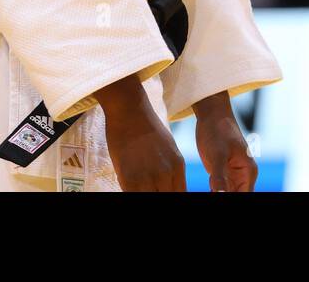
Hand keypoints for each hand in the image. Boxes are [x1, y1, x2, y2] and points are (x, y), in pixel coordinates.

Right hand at [95, 74, 186, 190]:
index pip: (180, 194)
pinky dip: (130, 192)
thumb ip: (170, 169)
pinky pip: (132, 196)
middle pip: (166, 198)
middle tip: (148, 188)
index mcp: (178, 166)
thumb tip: (169, 185)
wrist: (129, 110)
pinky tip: (128, 184)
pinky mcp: (129, 177)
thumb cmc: (146, 127)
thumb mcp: (168, 147)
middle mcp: (166, 173)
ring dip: (143, 193)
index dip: (170, 196)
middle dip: (157, 195)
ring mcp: (148, 177)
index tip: (161, 192)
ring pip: (150, 199)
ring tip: (137, 186)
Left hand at [194, 92, 256, 191]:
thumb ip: (220, 177)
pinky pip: (218, 189)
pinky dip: (212, 191)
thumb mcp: (218, 154)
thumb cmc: (218, 129)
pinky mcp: (220, 172)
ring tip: (209, 184)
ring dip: (217, 193)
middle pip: (235, 196)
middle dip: (223, 196)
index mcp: (248, 172)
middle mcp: (242, 176)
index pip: (243, 197)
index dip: (232, 200)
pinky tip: (205, 186)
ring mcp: (231, 174)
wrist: (211, 113)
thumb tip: (221, 196)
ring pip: (225, 193)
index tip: (216, 193)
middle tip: (210, 187)